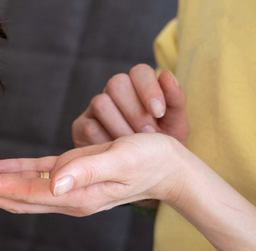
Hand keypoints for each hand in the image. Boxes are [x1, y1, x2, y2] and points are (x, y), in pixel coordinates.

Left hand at [0, 133, 186, 215]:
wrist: (172, 168)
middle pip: (13, 199)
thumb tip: (54, 182)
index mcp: (76, 195)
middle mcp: (67, 196)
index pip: (23, 194)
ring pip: (19, 191)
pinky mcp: (72, 176)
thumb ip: (87, 171)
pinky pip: (36, 177)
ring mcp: (68, 189)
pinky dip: (13, 175)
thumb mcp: (123, 161)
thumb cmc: (152, 162)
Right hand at [72, 64, 188, 146]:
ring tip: (133, 146)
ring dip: (120, 127)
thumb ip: (175, 100)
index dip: (148, 88)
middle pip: (117, 83)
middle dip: (135, 110)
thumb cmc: (161, 146)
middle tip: (148, 133)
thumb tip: (167, 74)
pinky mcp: (81, 126)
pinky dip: (105, 141)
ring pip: (101, 103)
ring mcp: (94, 109)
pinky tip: (117, 153)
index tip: (159, 112)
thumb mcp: (175, 126)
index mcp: (138, 86)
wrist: (144, 173)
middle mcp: (114, 93)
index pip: (139, 72)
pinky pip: (89, 126)